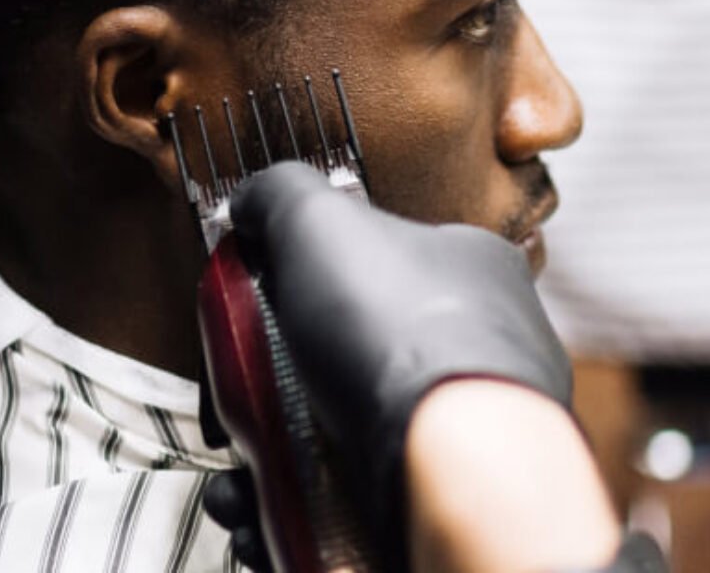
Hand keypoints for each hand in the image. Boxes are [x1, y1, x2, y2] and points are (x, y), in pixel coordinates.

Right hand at [224, 162, 572, 564]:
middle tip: (235, 402)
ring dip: (272, 457)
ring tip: (238, 478)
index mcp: (466, 268)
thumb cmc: (396, 330)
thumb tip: (250, 201)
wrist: (454, 472)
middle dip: (274, 383)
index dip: (304, 275)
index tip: (254, 304)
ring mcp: (460, 432)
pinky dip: (296, 510)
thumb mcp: (316, 217)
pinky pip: (353, 504)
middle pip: (347, 353)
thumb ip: (278, 193)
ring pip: (344, 437)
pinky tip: (262, 518)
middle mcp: (474, 349)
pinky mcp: (440, 502)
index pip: (377, 256)